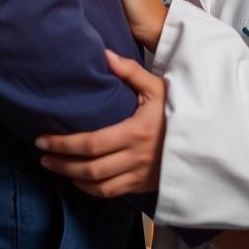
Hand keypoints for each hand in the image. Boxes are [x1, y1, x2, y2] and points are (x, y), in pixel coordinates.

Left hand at [35, 50, 166, 196]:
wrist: (207, 140)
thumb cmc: (179, 110)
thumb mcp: (158, 87)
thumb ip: (130, 72)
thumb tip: (104, 56)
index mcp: (136, 132)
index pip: (91, 143)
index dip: (63, 145)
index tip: (42, 140)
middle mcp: (135, 157)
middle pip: (90, 168)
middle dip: (62, 163)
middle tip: (43, 156)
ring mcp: (140, 175)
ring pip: (99, 185)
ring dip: (73, 178)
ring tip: (56, 167)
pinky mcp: (143, 185)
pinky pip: (112, 193)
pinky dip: (92, 189)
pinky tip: (81, 180)